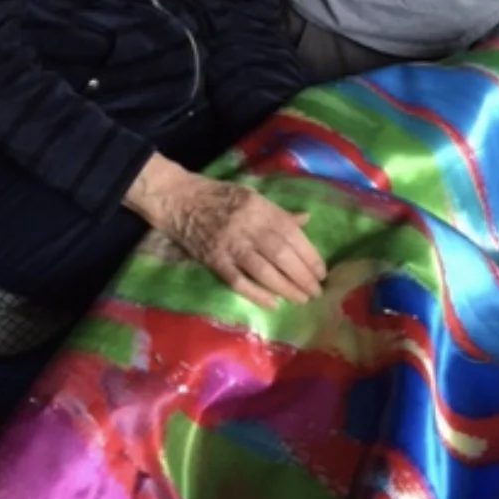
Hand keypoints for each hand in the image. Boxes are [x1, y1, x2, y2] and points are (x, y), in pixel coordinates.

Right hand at [126, 156, 324, 309]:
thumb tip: (306, 220)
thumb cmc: (217, 195)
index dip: (309, 254)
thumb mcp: (250, 195)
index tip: (321, 271)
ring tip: (301, 299)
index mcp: (259, 206)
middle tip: (316, 292)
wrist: (177, 198)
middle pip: (281, 254)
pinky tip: (272, 303)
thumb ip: (277, 212)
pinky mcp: (213, 259)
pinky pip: (238, 280)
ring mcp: (229, 243)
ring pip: (263, 270)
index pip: (291, 233)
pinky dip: (257, 294)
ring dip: (286, 287)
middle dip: (302, 276)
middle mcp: (247, 224)